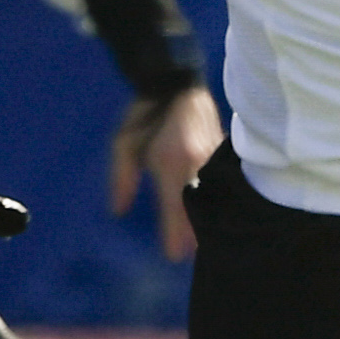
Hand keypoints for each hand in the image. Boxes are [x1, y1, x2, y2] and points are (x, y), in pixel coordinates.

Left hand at [107, 84, 222, 259]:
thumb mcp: (124, 144)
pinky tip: (213, 214)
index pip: (176, 208)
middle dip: (195, 234)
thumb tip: (119, 211)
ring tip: (201, 240)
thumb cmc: (145, 114)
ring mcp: (212, 158)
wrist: (175, 81)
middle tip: (188, 254)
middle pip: (201, 209)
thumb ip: (122, 179)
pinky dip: (215, 200)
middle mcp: (196, 163)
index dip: (176, 235)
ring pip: (214, 198)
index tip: (174, 257)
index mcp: (171, 162)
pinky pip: (220, 184)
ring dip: (208, 218)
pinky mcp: (221, 153)